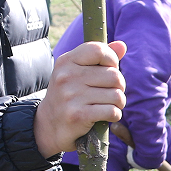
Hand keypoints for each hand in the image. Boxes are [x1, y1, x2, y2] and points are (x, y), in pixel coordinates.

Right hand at [34, 40, 126, 157]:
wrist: (49, 125)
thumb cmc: (69, 96)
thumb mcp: (77, 72)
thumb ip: (99, 58)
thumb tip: (122, 45)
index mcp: (67, 61)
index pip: (98, 50)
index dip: (112, 60)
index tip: (110, 69)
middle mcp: (67, 76)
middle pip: (114, 76)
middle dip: (119, 86)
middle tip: (110, 93)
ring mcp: (71, 96)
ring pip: (116, 95)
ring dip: (119, 103)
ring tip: (108, 105)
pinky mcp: (78, 115)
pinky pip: (112, 111)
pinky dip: (115, 115)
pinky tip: (105, 116)